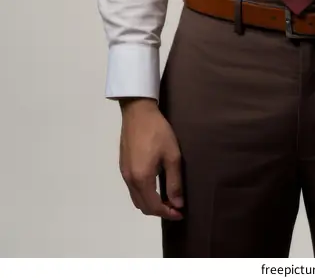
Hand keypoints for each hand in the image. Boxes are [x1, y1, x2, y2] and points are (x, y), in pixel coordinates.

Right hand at [119, 98, 183, 220]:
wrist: (138, 112)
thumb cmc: (158, 132)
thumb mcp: (172, 155)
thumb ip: (174, 182)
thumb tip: (177, 204)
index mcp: (142, 179)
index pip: (154, 206)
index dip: (168, 213)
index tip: (181, 213)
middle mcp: (130, 180)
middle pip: (143, 206)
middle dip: (159, 210)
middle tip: (175, 206)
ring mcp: (124, 173)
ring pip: (136, 198)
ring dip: (151, 203)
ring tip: (167, 198)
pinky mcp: (123, 166)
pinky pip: (132, 189)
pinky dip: (144, 194)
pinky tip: (155, 186)